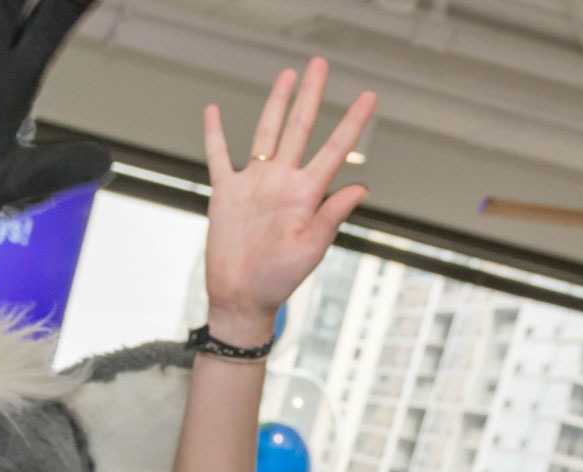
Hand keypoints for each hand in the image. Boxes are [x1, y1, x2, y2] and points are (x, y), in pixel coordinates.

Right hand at [201, 59, 376, 322]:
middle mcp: (282, 181)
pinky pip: (219, 157)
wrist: (241, 297)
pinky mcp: (227, 193)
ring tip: (287, 77)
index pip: (334, 149)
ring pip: (265, 132)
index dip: (352, 122)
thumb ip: (332, 215)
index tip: (369, 96)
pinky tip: (213, 111)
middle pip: (299, 128)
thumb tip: (361, 187)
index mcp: (306, 193)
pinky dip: (215, 134)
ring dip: (276, 104)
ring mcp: (254, 184)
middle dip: (311, 95)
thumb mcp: (311, 249)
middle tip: (320, 64)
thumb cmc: (279, 280)